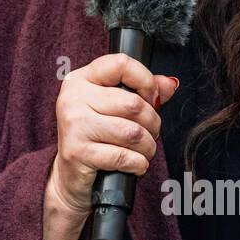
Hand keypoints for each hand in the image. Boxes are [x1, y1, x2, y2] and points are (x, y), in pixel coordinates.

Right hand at [50, 53, 179, 215]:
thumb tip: (169, 84)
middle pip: (133, 104)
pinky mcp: (77, 152)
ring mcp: (74, 124)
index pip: (121, 64)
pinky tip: (135, 165)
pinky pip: (123, 156)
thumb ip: (142, 92)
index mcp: (82, 79)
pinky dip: (138, 164)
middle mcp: (74, 98)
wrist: (70, 175)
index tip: (152, 99)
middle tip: (151, 133)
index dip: (146, 81)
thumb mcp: (114, 108)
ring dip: (148, 146)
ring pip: (132, 132)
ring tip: (145, 151)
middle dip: (152, 123)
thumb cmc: (95, 138)